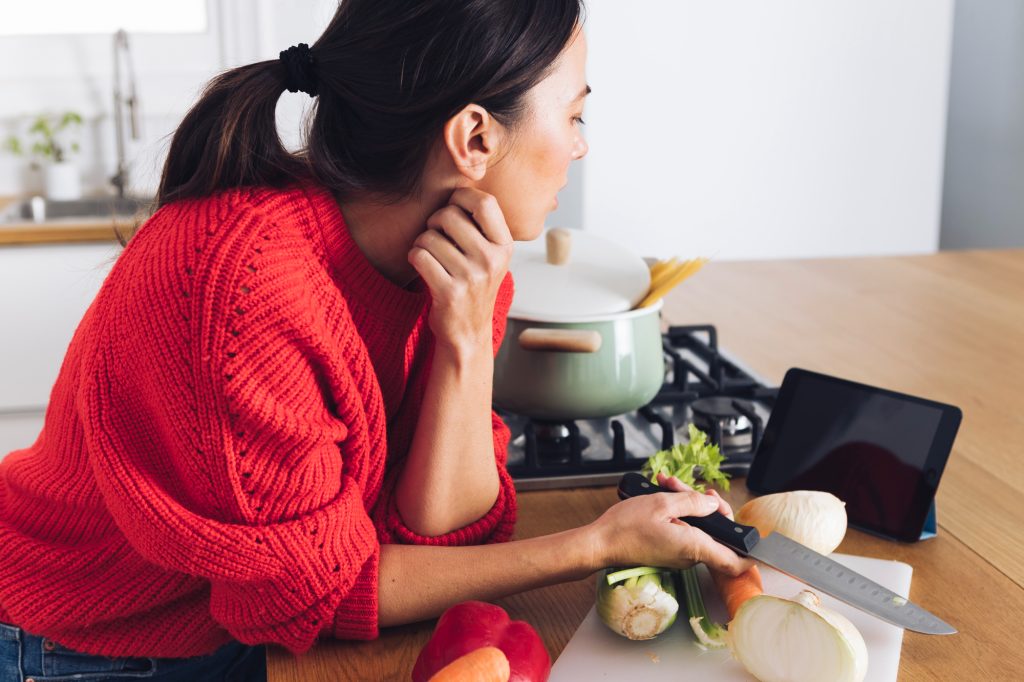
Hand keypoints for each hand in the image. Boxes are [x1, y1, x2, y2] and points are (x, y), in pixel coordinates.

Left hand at [409, 188, 513, 353]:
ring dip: (422, 243)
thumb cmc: (473, 285)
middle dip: (435, 221)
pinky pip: (419, 256)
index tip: (452, 206)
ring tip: (431, 256)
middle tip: (436, 236)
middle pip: (450, 216)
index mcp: (505, 246)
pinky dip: (414, 257)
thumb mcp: (490, 256)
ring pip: (430, 236)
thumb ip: (482, 226)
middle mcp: (492, 260)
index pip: (485, 203)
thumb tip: (458, 184)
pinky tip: (422, 266)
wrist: (468, 333)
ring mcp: (471, 277)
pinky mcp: (449, 292)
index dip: (461, 197)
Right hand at [588, 474, 753, 576]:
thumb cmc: (626, 526)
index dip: (750, 553)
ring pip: (698, 527)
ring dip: (686, 503)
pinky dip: (676, 511)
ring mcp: (679, 554)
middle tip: (687, 488)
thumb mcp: (661, 503)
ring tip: (666, 484)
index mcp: (694, 546)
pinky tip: (662, 494)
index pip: (734, 561)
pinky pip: (683, 530)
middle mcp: (690, 554)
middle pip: (715, 532)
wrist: (600, 543)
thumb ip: (692, 502)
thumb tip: (712, 503)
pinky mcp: (668, 550)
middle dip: (706, 504)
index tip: (758, 542)